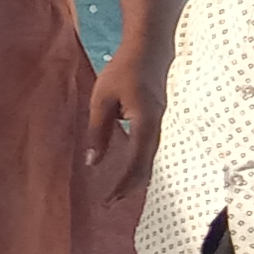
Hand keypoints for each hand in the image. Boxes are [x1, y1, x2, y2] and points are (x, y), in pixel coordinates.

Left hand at [83, 45, 170, 203]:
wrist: (150, 49)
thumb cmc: (123, 70)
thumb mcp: (102, 100)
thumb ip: (98, 132)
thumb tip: (92, 163)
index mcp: (145, 122)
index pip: (136, 162)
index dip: (122, 184)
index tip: (108, 199)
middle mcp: (157, 126)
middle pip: (146, 165)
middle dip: (129, 186)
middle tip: (110, 204)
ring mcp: (161, 123)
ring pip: (150, 158)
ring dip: (135, 177)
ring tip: (118, 193)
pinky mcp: (157, 119)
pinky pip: (150, 148)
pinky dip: (139, 163)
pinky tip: (129, 170)